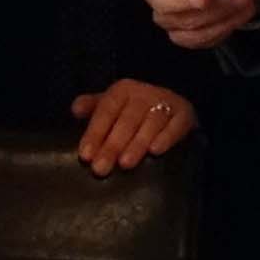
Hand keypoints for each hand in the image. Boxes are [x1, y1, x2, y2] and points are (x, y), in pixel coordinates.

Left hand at [69, 77, 196, 174]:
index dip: (95, 133)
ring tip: (125, 164)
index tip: (86, 155)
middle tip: (101, 168)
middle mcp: (143, 94)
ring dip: (137, 143)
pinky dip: (167, 138)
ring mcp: (166, 102)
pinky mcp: (185, 114)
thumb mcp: (111, 103)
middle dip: (112, 145)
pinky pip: (176, 125)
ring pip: (150, 123)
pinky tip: (156, 152)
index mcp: (122, 91)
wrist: (172, 97)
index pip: (106, 112)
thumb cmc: (133, 107)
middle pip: (126, 121)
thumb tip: (75, 109)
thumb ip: (92, 106)